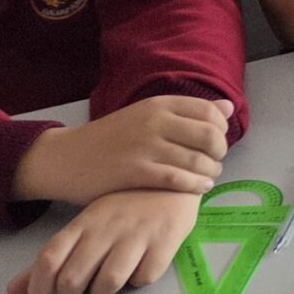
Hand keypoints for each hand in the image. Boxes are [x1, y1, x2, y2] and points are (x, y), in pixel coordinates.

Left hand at [8, 189, 197, 293]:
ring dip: (105, 291)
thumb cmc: (124, 206)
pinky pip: (143, 279)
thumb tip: (13, 291)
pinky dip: (139, 280)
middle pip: (73, 278)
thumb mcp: (85, 226)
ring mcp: (136, 234)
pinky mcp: (165, 241)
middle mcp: (106, 228)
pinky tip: (140, 267)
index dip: (38, 287)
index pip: (48, 259)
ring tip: (111, 279)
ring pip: (108, 284)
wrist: (174, 178)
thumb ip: (52, 259)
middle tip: (80, 289)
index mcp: (83, 223)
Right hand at [11, 95, 233, 205]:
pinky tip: (199, 188)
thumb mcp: (147, 115)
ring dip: (210, 171)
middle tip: (215, 161)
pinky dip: (195, 185)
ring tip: (208, 177)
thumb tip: (229, 107)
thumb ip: (187, 112)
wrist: (65, 158)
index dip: (221, 129)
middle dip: (220, 152)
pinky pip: (177, 178)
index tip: (216, 142)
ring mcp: (144, 146)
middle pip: (209, 135)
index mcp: (159, 104)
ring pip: (196, 159)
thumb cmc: (109, 139)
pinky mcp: (135, 171)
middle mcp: (154, 121)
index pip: (209, 111)